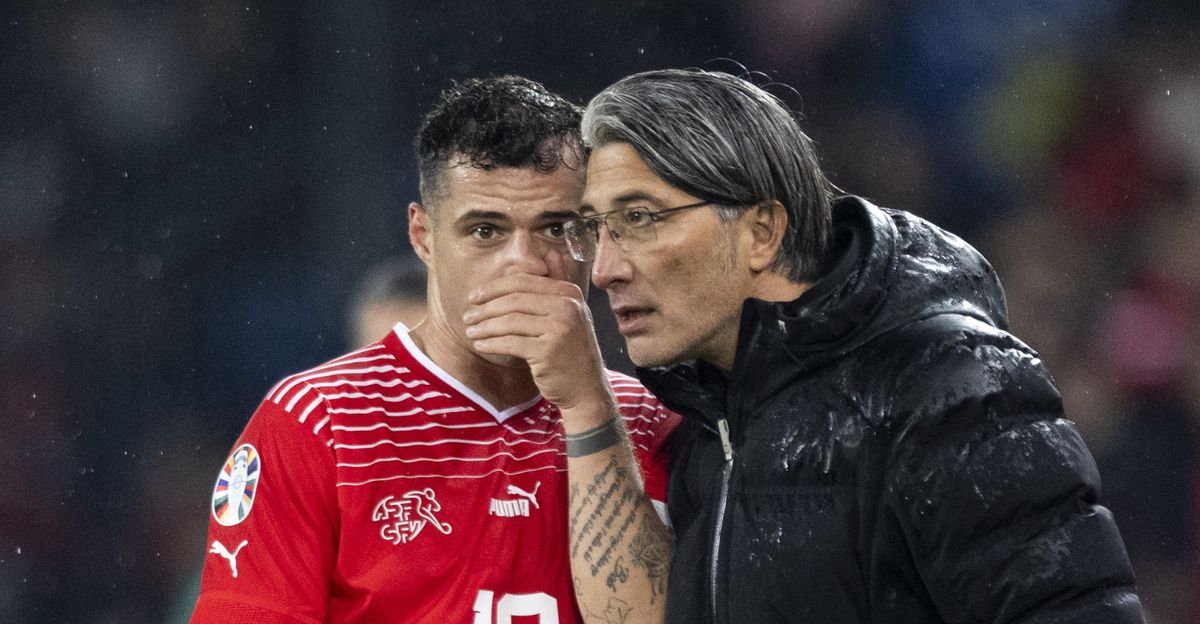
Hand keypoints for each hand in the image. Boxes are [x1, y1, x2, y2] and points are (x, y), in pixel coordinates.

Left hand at [463, 273, 614, 428]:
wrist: (586, 388)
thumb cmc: (569, 352)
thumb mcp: (565, 316)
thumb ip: (545, 293)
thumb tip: (514, 270)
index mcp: (569, 293)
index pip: (523, 281)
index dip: (494, 288)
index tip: (475, 297)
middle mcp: (567, 307)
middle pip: (514, 300)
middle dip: (485, 308)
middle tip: (468, 317)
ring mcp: (560, 328)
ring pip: (510, 321)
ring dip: (485, 327)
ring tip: (471, 332)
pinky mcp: (548, 351)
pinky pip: (510, 343)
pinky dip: (491, 344)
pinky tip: (481, 346)